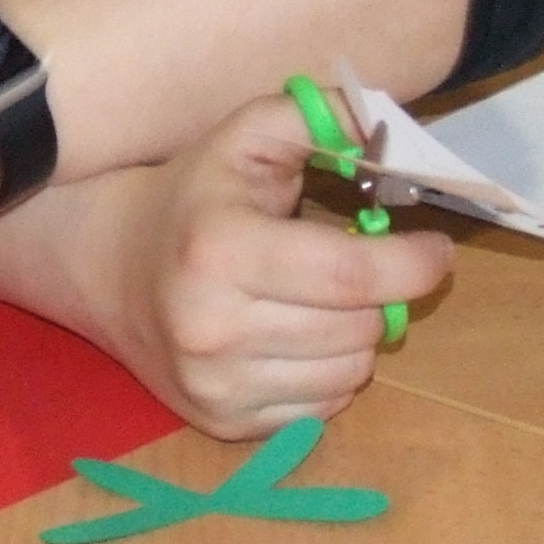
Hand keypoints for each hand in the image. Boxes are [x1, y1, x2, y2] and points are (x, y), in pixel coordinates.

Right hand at [75, 92, 454, 438]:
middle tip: (358, 266)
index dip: (411, 264)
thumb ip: (320, 118)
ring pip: (351, 374)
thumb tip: (390, 132)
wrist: (107, 266)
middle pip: (360, 328)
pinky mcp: (222, 424)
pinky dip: (328, 373)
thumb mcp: (248, 136)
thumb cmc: (195, 194)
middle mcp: (211, 328)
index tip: (435, 248)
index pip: (350, 276)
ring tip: (320, 301)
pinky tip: (294, 338)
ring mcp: (214, 386)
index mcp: (220, 250)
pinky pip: (324, 409)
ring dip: (357, 335)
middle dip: (380, 294)